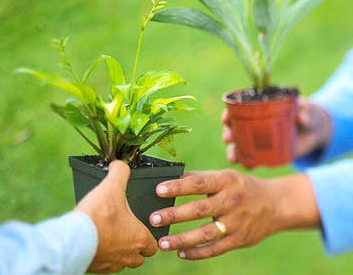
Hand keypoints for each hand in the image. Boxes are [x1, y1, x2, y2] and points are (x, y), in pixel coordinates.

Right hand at [76, 160, 156, 272]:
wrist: (71, 240)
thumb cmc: (97, 215)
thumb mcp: (112, 187)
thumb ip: (119, 172)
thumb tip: (120, 164)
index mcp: (138, 239)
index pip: (153, 246)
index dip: (150, 238)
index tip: (141, 228)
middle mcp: (128, 256)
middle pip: (139, 258)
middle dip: (136, 248)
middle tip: (126, 232)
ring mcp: (111, 265)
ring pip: (122, 263)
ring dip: (119, 252)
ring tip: (110, 236)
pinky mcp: (95, 269)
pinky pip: (105, 266)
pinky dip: (104, 257)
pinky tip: (96, 242)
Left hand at [149, 169, 319, 259]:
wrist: (275, 204)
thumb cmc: (242, 187)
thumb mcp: (225, 176)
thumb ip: (199, 178)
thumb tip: (170, 178)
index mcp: (226, 181)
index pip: (198, 183)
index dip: (178, 186)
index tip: (158, 190)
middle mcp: (232, 201)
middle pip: (200, 210)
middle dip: (175, 215)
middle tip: (154, 219)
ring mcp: (237, 222)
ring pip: (206, 233)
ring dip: (182, 239)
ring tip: (162, 243)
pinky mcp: (240, 240)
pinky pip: (216, 249)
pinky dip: (197, 253)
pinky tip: (181, 253)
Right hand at [222, 97, 331, 162]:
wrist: (313, 131)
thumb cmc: (307, 114)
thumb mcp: (307, 109)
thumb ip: (305, 111)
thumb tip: (302, 119)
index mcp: (257, 108)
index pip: (237, 109)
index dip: (228, 113)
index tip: (225, 118)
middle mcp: (252, 124)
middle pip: (233, 129)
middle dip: (228, 133)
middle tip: (228, 138)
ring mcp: (257, 140)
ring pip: (238, 146)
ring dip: (232, 151)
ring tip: (232, 158)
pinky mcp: (264, 154)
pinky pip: (250, 159)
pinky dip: (247, 163)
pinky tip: (246, 166)